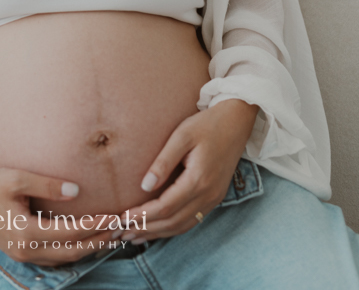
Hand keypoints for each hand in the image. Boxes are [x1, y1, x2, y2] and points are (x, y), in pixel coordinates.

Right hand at [0, 166, 122, 263]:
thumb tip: (76, 191)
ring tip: (110, 235)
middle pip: (71, 252)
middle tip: (120, 229)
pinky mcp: (23, 252)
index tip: (114, 217)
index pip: (70, 233)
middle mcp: (27, 250)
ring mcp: (24, 255)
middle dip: (98, 241)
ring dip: (88, 248)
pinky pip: (55, 257)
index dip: (94, 226)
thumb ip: (48, 185)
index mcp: (26, 233)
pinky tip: (86, 241)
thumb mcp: (19, 179)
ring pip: (64, 258)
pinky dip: (74, 250)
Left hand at [119, 100, 258, 242]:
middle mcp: (208, 195)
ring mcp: (213, 199)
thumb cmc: (206, 124)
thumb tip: (144, 186)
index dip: (142, 215)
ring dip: (158, 233)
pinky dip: (172, 228)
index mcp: (198, 179)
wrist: (236, 122)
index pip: (165, 207)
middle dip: (146, 229)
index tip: (122, 217)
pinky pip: (191, 220)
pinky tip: (158, 229)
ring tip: (135, 236)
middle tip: (122, 232)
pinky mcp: (215, 198)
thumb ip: (163, 161)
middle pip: (172, 222)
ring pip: (182, 226)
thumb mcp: (182, 135)